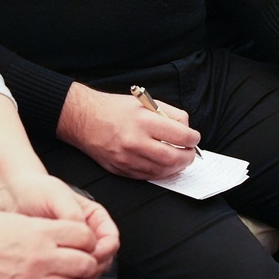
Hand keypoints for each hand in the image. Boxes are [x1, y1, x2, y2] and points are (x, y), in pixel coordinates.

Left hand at [0, 173, 117, 278]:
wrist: (12, 195)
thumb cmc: (35, 189)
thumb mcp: (57, 196)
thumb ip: (73, 215)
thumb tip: (84, 237)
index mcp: (94, 217)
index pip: (111, 241)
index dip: (105, 251)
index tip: (91, 254)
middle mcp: (87, 233)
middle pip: (103, 259)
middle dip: (93, 266)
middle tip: (77, 268)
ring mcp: (73, 247)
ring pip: (89, 270)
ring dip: (81, 274)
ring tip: (64, 270)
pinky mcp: (58, 257)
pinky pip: (69, 273)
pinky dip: (66, 276)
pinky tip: (54, 272)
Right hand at [0, 211, 102, 278]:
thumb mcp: (19, 219)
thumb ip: (46, 228)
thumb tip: (66, 236)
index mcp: (42, 233)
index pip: (85, 237)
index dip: (87, 240)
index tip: (82, 242)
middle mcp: (43, 257)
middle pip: (85, 265)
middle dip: (85, 262)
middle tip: (77, 260)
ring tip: (57, 274)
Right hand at [57, 82, 198, 180]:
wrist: (84, 119)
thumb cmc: (116, 109)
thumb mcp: (145, 102)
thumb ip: (170, 114)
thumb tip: (187, 131)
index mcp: (143, 121)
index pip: (180, 136)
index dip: (193, 138)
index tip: (194, 138)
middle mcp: (135, 141)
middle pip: (173, 158)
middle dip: (188, 157)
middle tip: (190, 153)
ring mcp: (127, 159)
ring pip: (162, 171)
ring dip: (175, 167)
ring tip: (178, 159)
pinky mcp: (120, 170)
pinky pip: (147, 176)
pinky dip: (160, 172)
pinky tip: (163, 165)